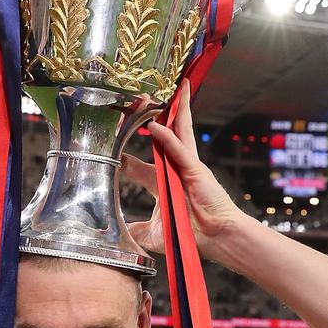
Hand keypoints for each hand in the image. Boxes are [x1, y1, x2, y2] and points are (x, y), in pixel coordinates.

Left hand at [122, 81, 238, 262]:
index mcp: (163, 184)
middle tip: (139, 101)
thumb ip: (134, 230)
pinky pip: (179, 150)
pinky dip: (168, 138)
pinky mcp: (196, 171)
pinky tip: (157, 125)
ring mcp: (186, 167)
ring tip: (175, 88)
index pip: (139, 166)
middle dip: (153, 117)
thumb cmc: (190, 235)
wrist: (216, 239)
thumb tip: (116, 234)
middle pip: (164, 136)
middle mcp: (174, 170)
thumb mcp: (152, 234)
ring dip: (175, 110)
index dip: (124, 159)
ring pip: (179, 132)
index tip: (112, 153)